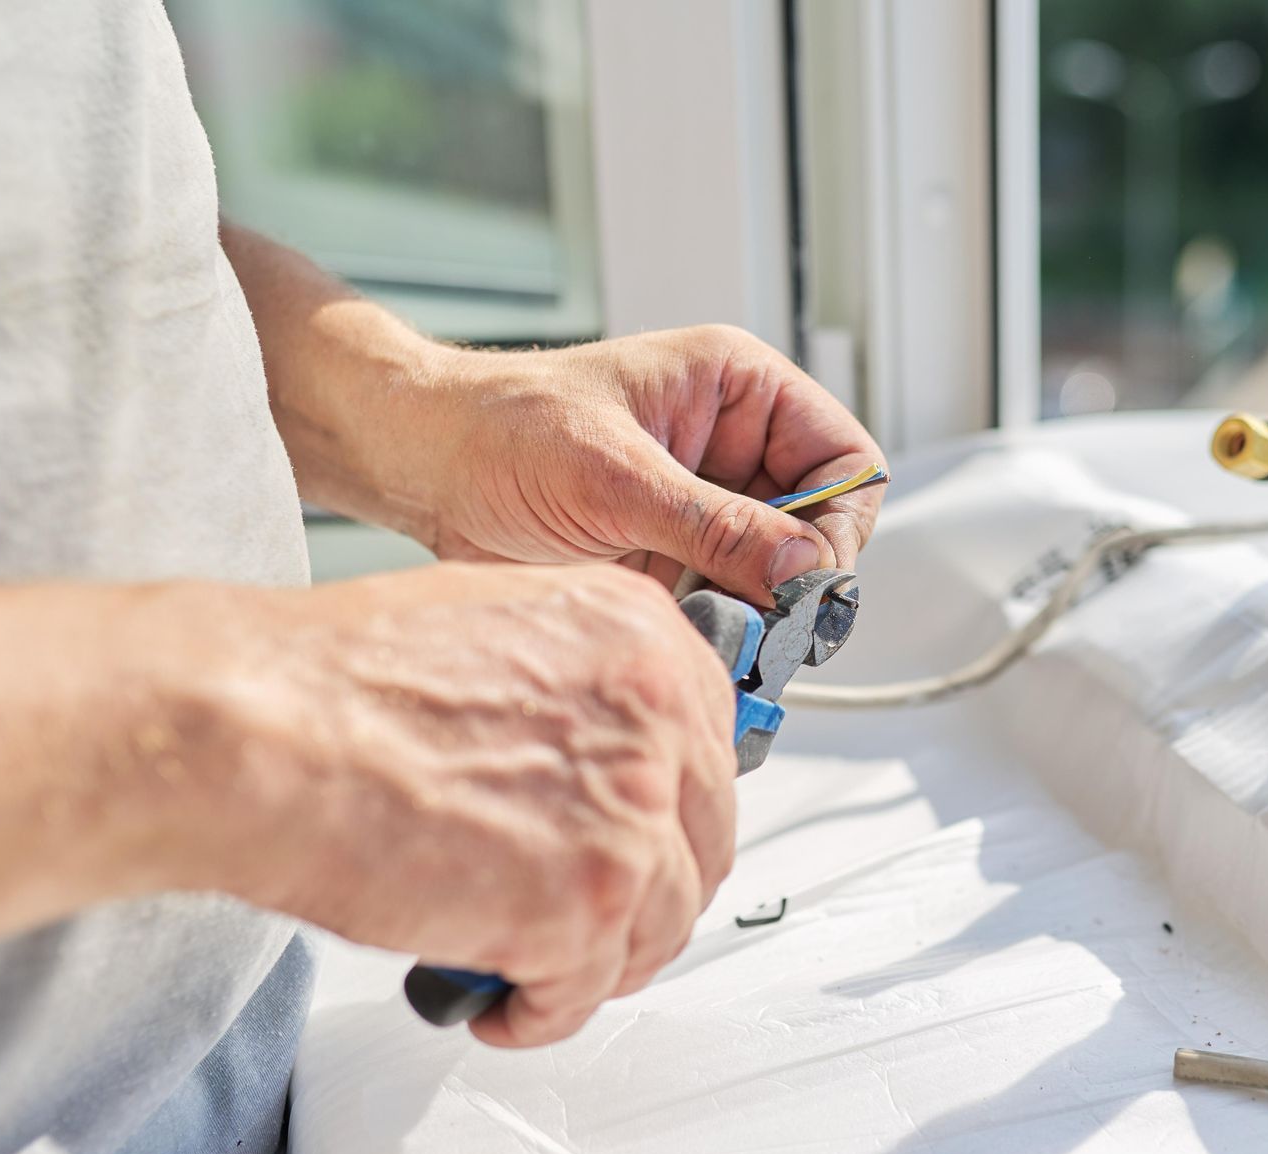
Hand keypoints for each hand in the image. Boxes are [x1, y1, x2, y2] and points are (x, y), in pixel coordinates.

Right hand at [172, 562, 737, 1046]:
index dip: (667, 815)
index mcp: (639, 634)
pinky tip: (498, 1000)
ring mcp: (632, 811)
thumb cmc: (334, 681)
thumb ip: (575, 689)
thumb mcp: (496, 633)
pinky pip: (588, 990)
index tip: (640, 846)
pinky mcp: (589, 901)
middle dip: (644, 894)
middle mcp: (656, 713)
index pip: (709, 749)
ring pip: (658, 926)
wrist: (258, 729)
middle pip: (700, 843)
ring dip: (597, 960)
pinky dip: (540, 1010)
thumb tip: (597, 758)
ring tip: (533, 965)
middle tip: (588, 918)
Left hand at [419, 325, 887, 602]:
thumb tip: (803, 569)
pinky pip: (732, 606)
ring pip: (781, 578)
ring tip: (723, 639)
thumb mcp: (614, 476)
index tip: (807, 576)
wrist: (422, 468)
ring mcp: (708, 508)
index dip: (839, 522)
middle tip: (770, 625)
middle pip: (822, 528)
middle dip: (800, 581)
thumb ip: (715, 524)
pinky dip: (724, 635)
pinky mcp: (678, 558)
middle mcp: (735, 449)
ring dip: (762, 616)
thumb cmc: (501, 431)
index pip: (844, 459)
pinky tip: (698, 648)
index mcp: (739, 391)